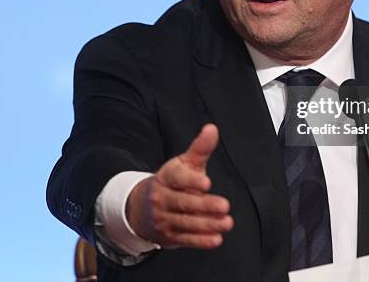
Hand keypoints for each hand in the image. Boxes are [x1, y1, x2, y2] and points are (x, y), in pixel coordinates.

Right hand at [126, 124, 233, 248]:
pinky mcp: (169, 235)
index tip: (207, 182)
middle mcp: (162, 198)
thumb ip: (200, 148)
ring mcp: (164, 218)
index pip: (177, 178)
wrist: (141, 208)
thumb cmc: (171, 181)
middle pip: (184, 202)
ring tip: (227, 222)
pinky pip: (186, 239)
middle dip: (205, 205)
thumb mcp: (184, 163)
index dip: (191, 180)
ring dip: (207, 224)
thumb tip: (212, 128)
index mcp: (166, 177)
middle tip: (225, 206)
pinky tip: (216, 239)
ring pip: (186, 222)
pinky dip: (201, 241)